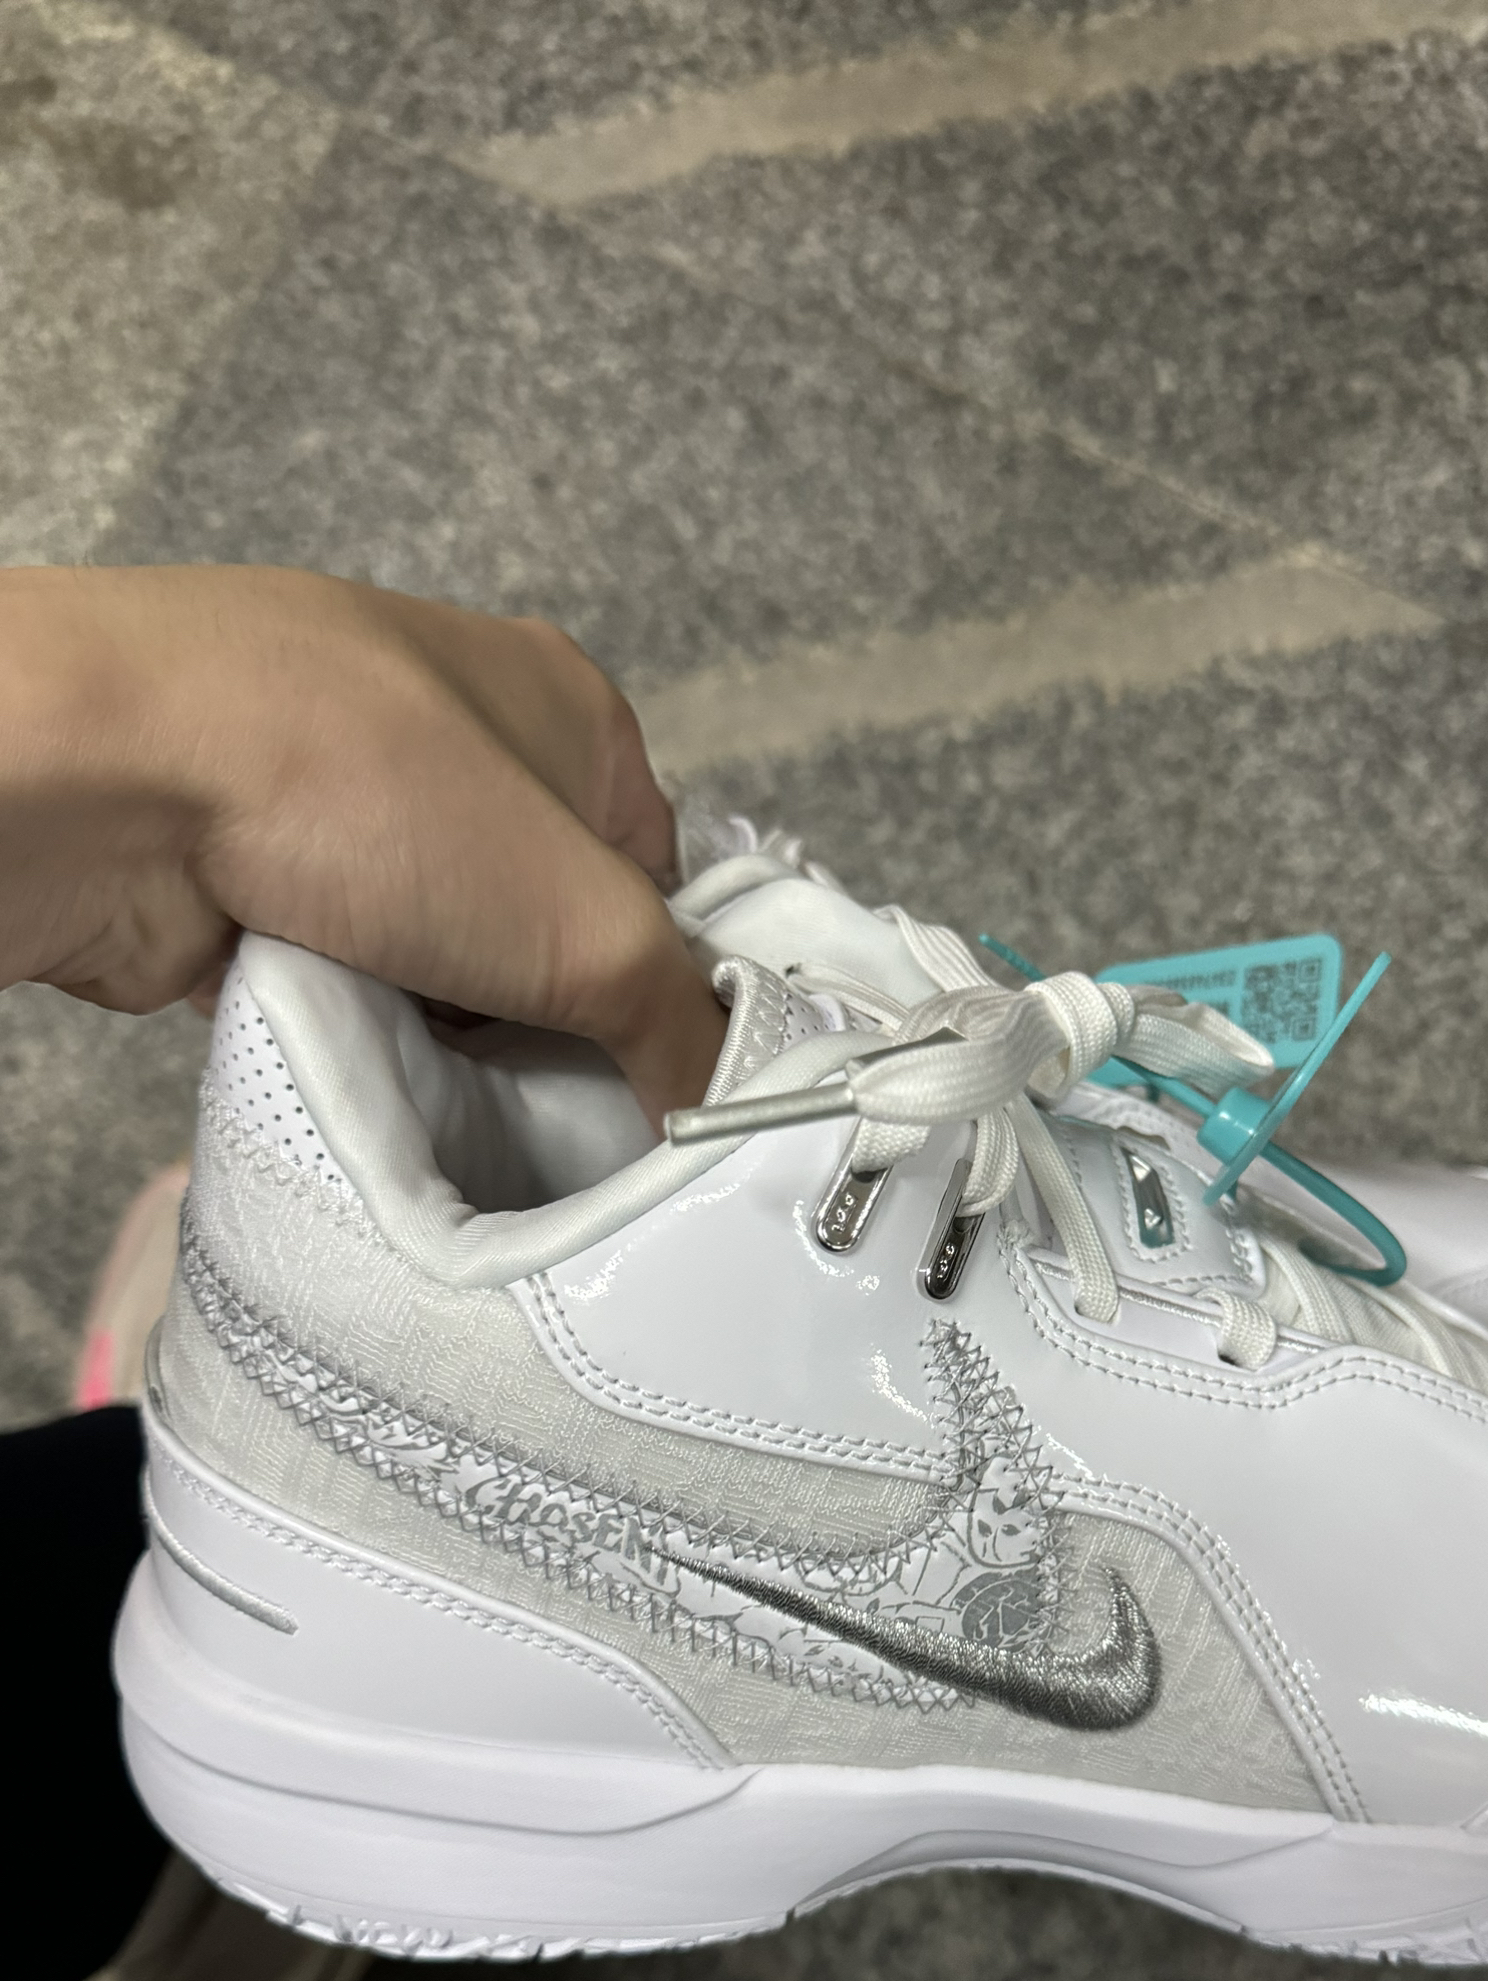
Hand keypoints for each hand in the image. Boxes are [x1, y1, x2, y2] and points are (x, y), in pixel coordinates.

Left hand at [0, 565, 725, 1121]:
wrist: (113, 780)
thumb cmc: (358, 781)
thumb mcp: (588, 924)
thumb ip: (678, 1022)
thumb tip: (713, 1104)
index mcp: (569, 708)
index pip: (663, 875)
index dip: (665, 981)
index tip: (661, 1071)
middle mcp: (461, 740)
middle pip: (551, 928)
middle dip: (546, 1016)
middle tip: (554, 1090)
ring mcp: (350, 802)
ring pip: (444, 964)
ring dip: (445, 1031)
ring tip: (444, 1069)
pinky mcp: (262, 873)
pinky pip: (347, 982)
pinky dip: (357, 1029)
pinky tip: (358, 1052)